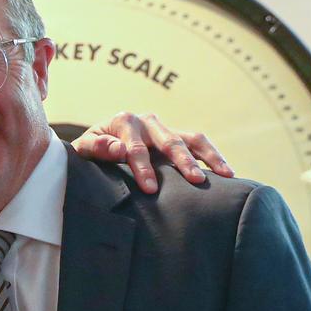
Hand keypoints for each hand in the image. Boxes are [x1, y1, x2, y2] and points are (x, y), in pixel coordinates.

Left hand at [71, 112, 234, 193]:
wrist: (97, 142)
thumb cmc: (90, 150)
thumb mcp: (83, 148)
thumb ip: (96, 147)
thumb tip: (119, 149)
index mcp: (124, 121)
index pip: (135, 148)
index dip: (143, 168)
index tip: (150, 188)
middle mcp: (147, 121)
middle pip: (168, 142)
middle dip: (182, 162)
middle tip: (195, 181)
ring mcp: (164, 128)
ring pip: (191, 139)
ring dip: (208, 156)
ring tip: (225, 175)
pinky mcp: (176, 136)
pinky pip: (198, 143)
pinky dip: (212, 156)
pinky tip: (226, 173)